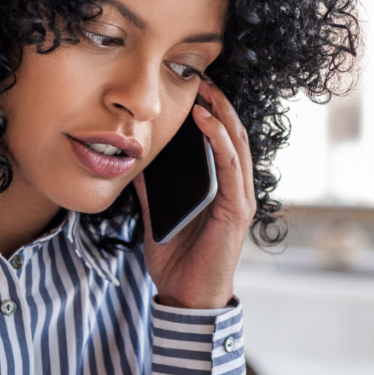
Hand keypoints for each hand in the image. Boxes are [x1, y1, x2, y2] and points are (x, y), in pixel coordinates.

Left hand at [132, 78, 254, 309]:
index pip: (220, 141)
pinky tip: (206, 121)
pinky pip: (231, 166)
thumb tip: (133, 160)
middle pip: (232, 135)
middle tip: (201, 76)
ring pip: (236, 144)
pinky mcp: (237, 210)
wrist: (185, 298)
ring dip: (221, 113)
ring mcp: (240, 198)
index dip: (211, 112)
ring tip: (205, 88)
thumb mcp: (157, 215)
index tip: (193, 86)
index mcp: (220, 189)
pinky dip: (219, 140)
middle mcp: (235, 189)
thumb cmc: (176, 261)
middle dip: (219, 103)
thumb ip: (151, 188)